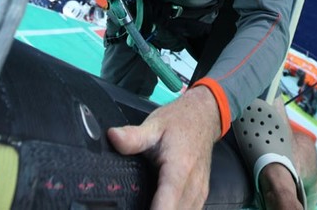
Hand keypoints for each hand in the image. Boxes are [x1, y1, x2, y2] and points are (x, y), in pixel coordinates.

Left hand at [106, 85, 220, 209]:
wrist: (203, 116)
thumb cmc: (179, 121)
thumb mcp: (154, 125)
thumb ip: (133, 136)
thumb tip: (113, 137)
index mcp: (180, 169)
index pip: (167, 206)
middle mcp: (193, 185)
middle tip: (132, 208)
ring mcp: (200, 192)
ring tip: (144, 207)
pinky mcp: (201, 195)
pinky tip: (159, 207)